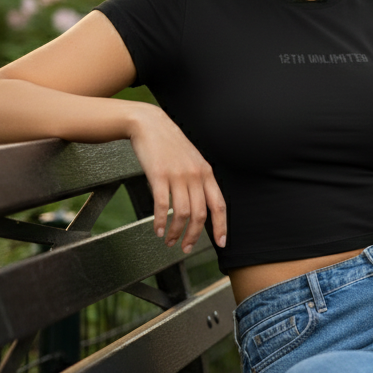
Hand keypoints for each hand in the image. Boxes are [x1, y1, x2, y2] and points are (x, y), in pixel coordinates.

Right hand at [127, 103, 226, 252]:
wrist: (150, 125)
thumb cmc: (170, 144)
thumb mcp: (193, 161)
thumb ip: (199, 181)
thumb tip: (200, 206)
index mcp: (206, 173)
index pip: (219, 205)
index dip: (221, 226)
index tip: (221, 242)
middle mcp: (195, 175)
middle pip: (200, 214)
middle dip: (194, 236)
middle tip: (187, 248)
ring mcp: (177, 175)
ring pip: (182, 213)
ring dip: (176, 232)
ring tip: (170, 241)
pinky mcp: (159, 176)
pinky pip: (162, 205)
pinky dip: (160, 222)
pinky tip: (158, 230)